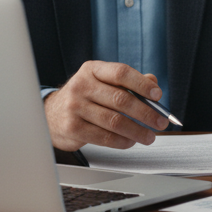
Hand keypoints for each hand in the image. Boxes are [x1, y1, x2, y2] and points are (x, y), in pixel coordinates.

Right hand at [43, 61, 168, 150]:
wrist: (51, 115)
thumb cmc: (84, 98)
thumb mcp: (103, 83)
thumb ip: (129, 82)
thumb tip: (153, 83)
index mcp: (92, 70)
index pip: (121, 73)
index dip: (142, 84)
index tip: (158, 95)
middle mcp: (81, 85)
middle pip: (121, 99)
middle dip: (146, 113)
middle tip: (160, 122)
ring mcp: (75, 107)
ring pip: (114, 121)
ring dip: (137, 131)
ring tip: (149, 136)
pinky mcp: (72, 127)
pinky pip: (103, 137)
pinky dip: (122, 141)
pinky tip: (130, 141)